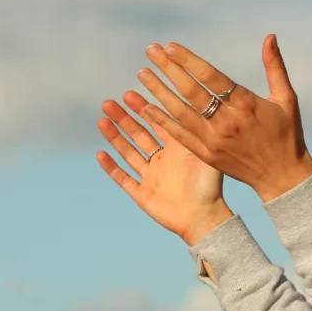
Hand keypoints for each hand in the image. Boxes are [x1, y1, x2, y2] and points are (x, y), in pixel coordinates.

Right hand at [96, 91, 234, 246]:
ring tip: (102, 120)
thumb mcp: (204, 152)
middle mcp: (161, 160)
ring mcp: (150, 177)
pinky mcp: (142, 194)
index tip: (129, 93)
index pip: (156, 123)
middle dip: (123, 118)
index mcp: (176, 149)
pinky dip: (112, 167)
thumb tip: (192, 101)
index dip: (142, 108)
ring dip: (114, 137)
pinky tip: (101, 154)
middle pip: (138, 134)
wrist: (205, 218)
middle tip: (109, 103)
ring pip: (127, 152)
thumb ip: (195, 130)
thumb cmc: (210, 186)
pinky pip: (123, 178)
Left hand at [133, 34, 311, 203]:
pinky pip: (179, 135)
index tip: (169, 47)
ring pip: (180, 112)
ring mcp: (214, 140)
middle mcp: (227, 122)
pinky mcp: (206, 155)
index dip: (188, 60)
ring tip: (142, 74)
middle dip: (169, 69)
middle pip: (191, 91)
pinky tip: (147, 107)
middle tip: (150, 51)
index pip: (211, 77)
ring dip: (159, 92)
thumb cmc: (287, 134)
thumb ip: (274, 67)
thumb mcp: (286, 99)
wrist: (282, 177)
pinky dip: (162, 121)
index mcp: (246, 105)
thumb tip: (269, 36)